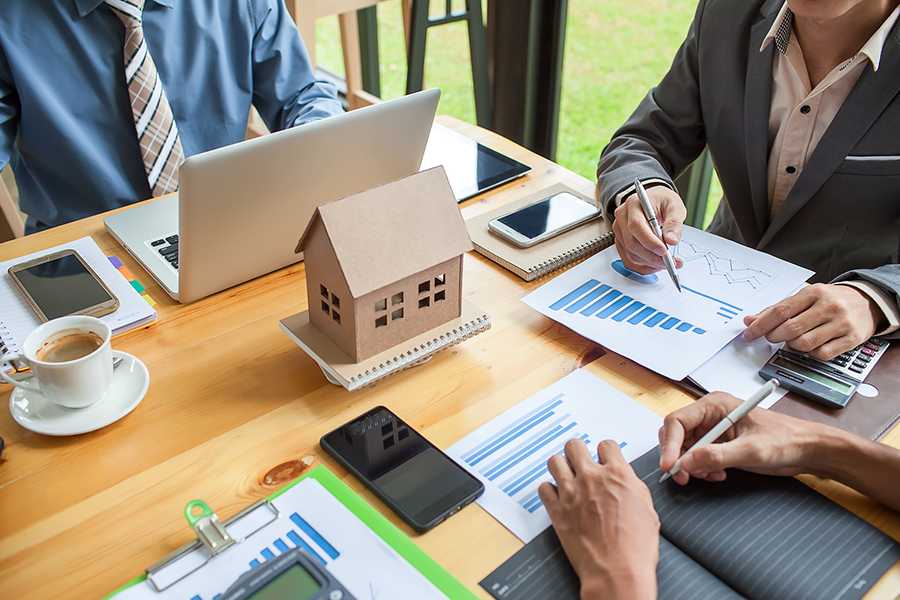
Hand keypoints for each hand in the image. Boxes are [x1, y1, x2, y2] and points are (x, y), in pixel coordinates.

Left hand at [539, 440, 658, 599]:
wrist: (616, 570)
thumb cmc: (636, 547)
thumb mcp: (647, 509)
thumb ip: (632, 487)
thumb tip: (625, 481)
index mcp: (617, 475)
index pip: (606, 445)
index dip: (605, 452)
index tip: (604, 459)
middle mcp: (591, 478)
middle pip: (574, 446)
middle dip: (578, 452)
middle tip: (580, 461)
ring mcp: (571, 493)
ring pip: (555, 461)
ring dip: (561, 467)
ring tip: (566, 476)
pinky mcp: (556, 510)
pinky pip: (544, 488)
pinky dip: (549, 491)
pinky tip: (556, 497)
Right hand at [612, 185, 685, 274]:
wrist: (652, 201)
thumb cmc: (661, 201)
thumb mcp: (674, 206)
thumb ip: (674, 223)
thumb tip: (672, 240)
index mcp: (633, 205)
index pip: (636, 226)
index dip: (650, 241)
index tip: (665, 251)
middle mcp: (622, 218)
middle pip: (632, 243)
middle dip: (652, 257)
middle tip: (670, 262)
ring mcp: (619, 232)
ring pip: (630, 254)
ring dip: (649, 263)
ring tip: (667, 264)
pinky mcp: (621, 243)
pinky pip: (629, 260)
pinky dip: (643, 267)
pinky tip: (655, 266)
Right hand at [658, 392, 826, 484]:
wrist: (808, 450)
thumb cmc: (786, 440)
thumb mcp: (751, 450)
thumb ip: (717, 456)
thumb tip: (686, 463)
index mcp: (714, 405)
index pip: (677, 421)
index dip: (669, 444)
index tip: (669, 466)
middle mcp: (710, 415)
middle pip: (677, 435)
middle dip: (678, 457)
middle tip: (684, 477)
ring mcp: (714, 431)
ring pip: (685, 449)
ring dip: (691, 466)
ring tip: (710, 475)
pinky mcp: (720, 445)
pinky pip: (698, 458)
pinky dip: (702, 469)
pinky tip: (718, 475)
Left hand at [742, 283, 883, 360]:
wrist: (867, 302)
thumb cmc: (830, 300)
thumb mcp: (804, 297)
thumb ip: (776, 309)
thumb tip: (750, 320)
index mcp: (813, 292)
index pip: (780, 311)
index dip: (761, 325)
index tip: (749, 334)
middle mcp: (828, 306)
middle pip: (791, 328)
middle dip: (775, 336)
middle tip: (772, 337)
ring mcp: (841, 323)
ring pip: (805, 343)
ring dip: (793, 346)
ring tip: (793, 340)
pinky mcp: (851, 339)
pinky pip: (822, 354)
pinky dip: (811, 354)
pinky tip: (811, 346)